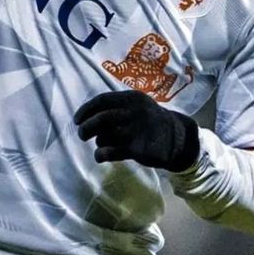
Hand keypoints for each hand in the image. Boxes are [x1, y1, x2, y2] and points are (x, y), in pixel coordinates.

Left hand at [74, 89, 199, 172]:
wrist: (177, 139)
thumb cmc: (150, 121)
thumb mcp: (138, 105)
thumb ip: (117, 106)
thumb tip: (87, 115)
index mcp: (132, 98)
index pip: (102, 100)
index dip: (86, 110)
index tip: (77, 119)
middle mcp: (134, 112)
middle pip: (101, 119)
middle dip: (86, 127)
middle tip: (82, 134)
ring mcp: (136, 131)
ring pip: (104, 136)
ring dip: (97, 142)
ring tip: (100, 145)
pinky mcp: (137, 149)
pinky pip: (110, 152)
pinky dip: (100, 155)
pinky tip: (101, 156)